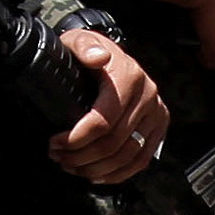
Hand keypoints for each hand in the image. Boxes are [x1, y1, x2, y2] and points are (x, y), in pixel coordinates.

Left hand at [46, 22, 164, 183]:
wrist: (115, 58)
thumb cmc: (93, 53)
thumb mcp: (81, 41)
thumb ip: (84, 46)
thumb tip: (97, 58)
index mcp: (129, 77)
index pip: (103, 121)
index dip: (76, 139)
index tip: (55, 144)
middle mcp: (148, 96)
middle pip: (114, 143)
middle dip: (81, 157)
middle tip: (59, 157)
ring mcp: (156, 114)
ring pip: (127, 156)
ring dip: (96, 168)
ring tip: (72, 166)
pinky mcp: (159, 128)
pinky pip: (142, 160)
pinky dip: (118, 174)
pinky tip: (96, 174)